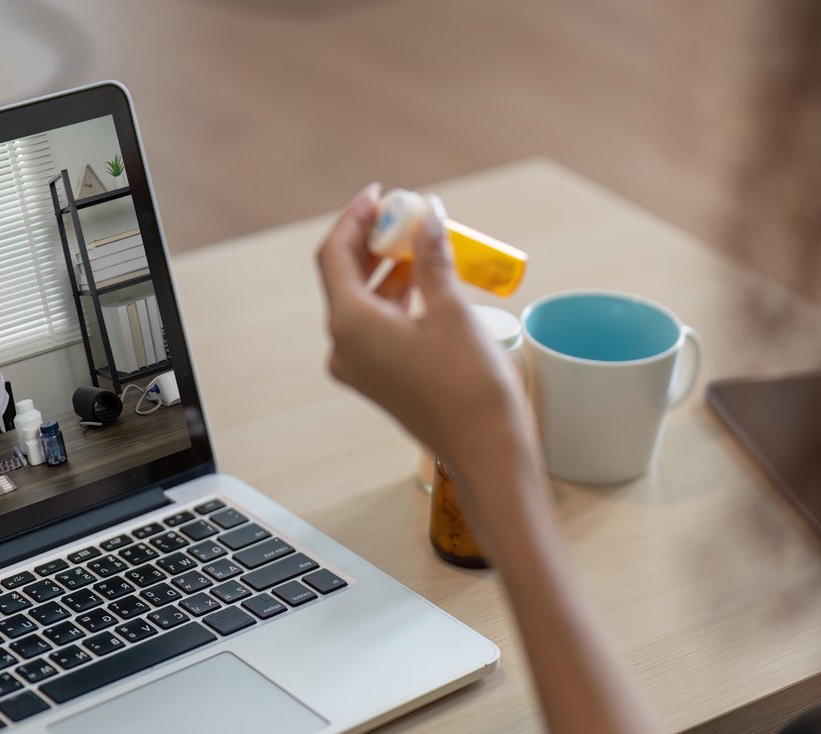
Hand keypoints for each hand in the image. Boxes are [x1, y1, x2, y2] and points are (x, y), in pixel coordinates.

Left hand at [316, 184, 531, 483]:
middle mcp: (344, 347)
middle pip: (346, 277)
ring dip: (388, 270)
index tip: (382, 194)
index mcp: (350, 324)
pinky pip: (376, 328)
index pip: (335, 254)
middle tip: (408, 215)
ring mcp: (359, 367)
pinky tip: (425, 282)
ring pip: (363, 303)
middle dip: (374, 241)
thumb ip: (432, 258)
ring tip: (423, 243)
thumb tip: (427, 216)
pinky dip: (396, 299)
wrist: (485, 452)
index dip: (355, 218)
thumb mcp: (451, 309)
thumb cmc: (469, 386)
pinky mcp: (379, 380)